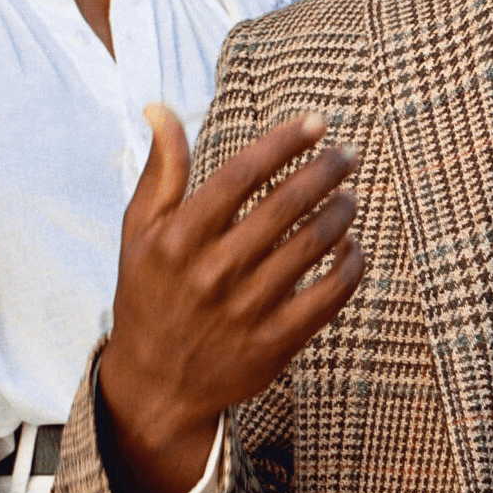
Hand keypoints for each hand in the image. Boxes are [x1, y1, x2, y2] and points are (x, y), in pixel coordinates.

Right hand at [97, 106, 363, 492]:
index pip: (242, 174)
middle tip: (348, 155)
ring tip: (351, 197)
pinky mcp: (277, 342)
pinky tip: (353, 247)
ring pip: (314, 244)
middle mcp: (214, 271)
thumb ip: (161, 172)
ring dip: (342, 212)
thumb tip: (160, 108)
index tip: (317, 122)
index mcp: (179, 238)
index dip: (285, 142)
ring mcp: (248, 308)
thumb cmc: (150, 296)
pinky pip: (330, 295)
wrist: (157, 384)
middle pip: (286, 204)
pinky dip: (351, 265)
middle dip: (326, 170)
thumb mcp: (140, 234)